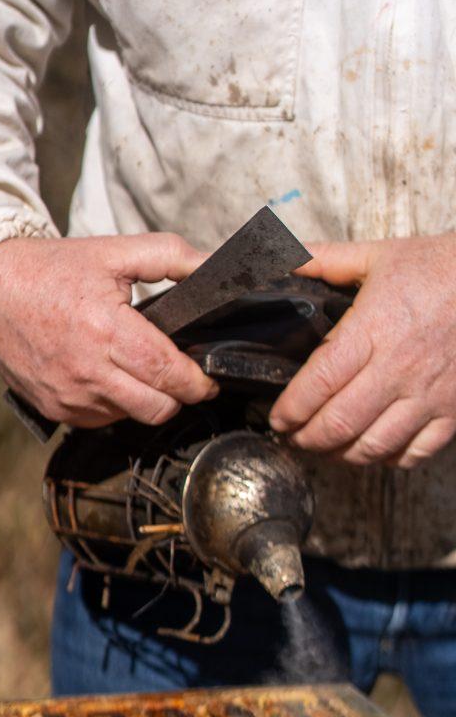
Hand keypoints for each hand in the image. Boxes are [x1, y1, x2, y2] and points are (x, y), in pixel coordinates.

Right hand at [0, 234, 217, 427]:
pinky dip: (113, 404)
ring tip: (138, 369)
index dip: (197, 381)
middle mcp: (86, 371)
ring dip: (144, 400)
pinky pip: (100, 420)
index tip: (209, 379)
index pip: (167, 373)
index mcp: (105, 329)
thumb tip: (214, 265)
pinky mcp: (54, 410)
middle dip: (178, 396)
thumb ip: (171, 256)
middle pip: (157, 409)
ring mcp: (68, 396)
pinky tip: (107, 376)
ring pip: (131, 418)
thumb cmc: (51, 270)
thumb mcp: (113, 252)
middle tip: (180, 376)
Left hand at [269, 234, 455, 467]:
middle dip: (307, 438)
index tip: (278, 418)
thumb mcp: (376, 256)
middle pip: (340, 423)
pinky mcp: (453, 409)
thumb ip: (324, 260)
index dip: (291, 409)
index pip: (319, 383)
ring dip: (341, 455)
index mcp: (372, 330)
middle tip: (294, 438)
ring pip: (374, 445)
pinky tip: (372, 450)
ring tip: (325, 448)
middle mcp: (398, 367)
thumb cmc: (436, 269)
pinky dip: (388, 460)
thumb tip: (282, 256)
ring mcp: (428, 393)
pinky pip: (415, 453)